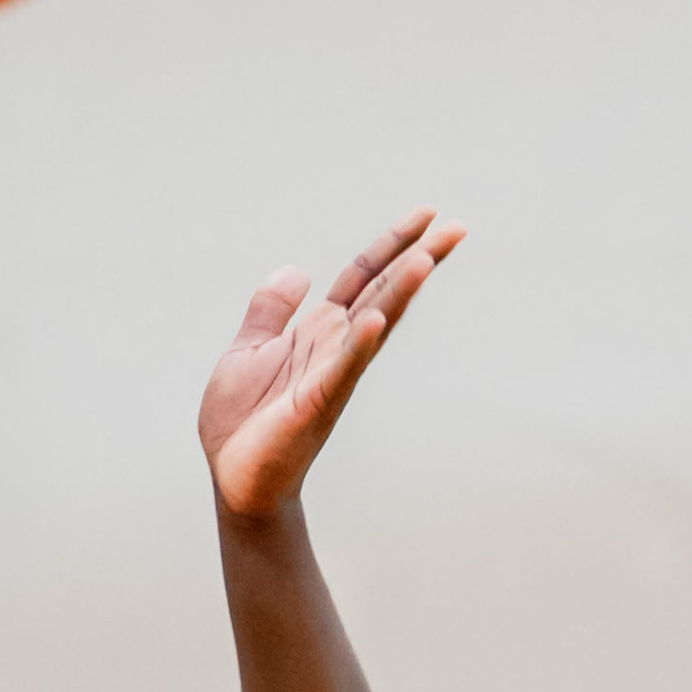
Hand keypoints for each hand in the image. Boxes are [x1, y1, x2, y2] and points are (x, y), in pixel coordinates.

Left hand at [199, 209, 463, 520]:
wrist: (233, 476)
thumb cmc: (242, 421)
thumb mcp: (249, 348)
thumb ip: (271, 309)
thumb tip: (297, 270)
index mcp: (321, 330)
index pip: (364, 276)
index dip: (393, 243)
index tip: (428, 214)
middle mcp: (337, 347)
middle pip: (384, 292)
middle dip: (419, 258)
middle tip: (458, 226)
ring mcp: (332, 374)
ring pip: (374, 325)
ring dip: (400, 293)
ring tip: (427, 259)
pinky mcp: (316, 403)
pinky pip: (342, 370)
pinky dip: (358, 346)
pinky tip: (375, 321)